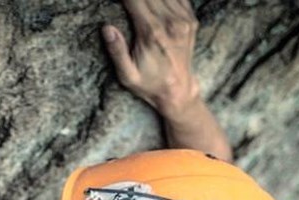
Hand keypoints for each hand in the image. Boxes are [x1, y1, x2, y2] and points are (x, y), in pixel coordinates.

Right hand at [102, 0, 200, 119]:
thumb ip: (117, 51)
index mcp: (152, 32)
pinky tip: (156, 4)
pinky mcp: (191, 20)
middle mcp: (170, 23)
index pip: (135, 0)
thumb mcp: (127, 75)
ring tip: (138, 4)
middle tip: (127, 2)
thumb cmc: (150, 84)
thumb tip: (107, 29)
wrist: (179, 91)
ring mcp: (183, 20)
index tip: (119, 0)